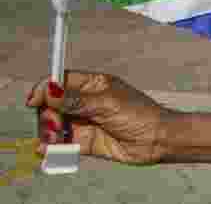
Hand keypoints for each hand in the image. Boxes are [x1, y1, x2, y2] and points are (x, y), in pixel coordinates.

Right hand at [26, 71, 176, 164]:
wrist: (156, 139)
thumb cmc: (138, 113)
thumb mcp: (105, 103)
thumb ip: (74, 100)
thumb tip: (48, 92)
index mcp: (94, 85)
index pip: (61, 82)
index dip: (45, 89)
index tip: (33, 100)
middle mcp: (86, 102)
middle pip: (53, 106)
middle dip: (48, 115)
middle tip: (56, 124)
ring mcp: (85, 122)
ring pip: (56, 126)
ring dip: (50, 133)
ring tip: (57, 139)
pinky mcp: (86, 142)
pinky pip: (63, 144)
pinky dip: (52, 147)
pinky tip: (46, 150)